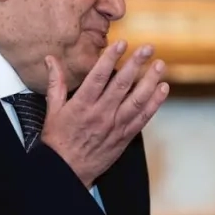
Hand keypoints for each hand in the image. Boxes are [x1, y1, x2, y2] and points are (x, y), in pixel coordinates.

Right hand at [40, 40, 168, 187]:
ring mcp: (115, 126)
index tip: (122, 43)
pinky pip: (143, 117)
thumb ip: (55, 83)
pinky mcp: (125, 136)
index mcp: (82, 105)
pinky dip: (155, 103)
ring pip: (137, 100)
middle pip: (122, 84)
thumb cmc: (58, 141)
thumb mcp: (52, 110)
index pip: (99, 76)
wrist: (66, 171)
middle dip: (136, 64)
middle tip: (148, 48)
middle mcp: (101, 114)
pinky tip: (163, 89)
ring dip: (150, 81)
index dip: (111, 58)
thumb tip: (51, 59)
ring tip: (159, 65)